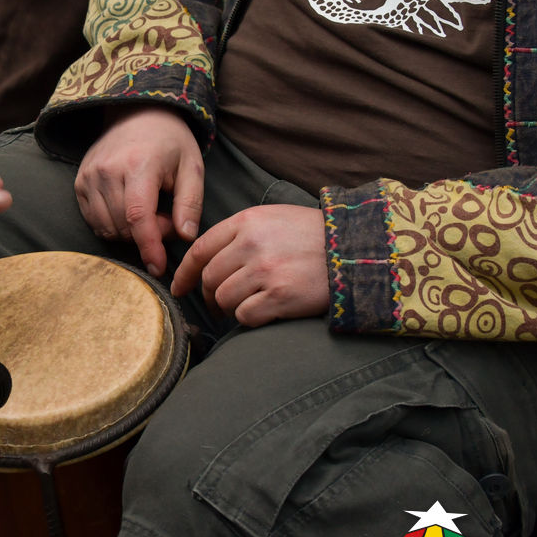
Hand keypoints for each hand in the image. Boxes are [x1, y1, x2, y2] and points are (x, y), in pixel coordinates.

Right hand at [75, 106, 204, 276]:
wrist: (136, 113)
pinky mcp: (80, 182)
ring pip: (106, 228)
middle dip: (148, 235)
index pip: (138, 217)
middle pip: (123, 226)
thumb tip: (185, 237)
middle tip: (168, 218)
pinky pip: (93, 220)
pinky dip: (113, 226)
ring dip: (129, 232)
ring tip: (150, 212)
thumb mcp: (192, 167)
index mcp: (138, 164)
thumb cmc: (170, 141)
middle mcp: (108, 170)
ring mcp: (89, 176)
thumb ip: (191, 203)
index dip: (149, 247)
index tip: (159, 267)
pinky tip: (129, 211)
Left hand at [170, 205, 329, 326]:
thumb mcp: (274, 218)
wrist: (357, 250)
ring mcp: (265, 270)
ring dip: (229, 309)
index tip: (179, 288)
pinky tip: (263, 313)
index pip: (200, 250)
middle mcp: (251, 244)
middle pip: (209, 278)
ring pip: (223, 299)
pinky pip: (245, 315)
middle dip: (208, 296)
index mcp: (247, 221)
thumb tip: (208, 259)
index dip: (184, 273)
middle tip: (218, 305)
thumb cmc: (314, 236)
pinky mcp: (280, 296)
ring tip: (244, 307)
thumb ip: (241, 233)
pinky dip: (249, 319)